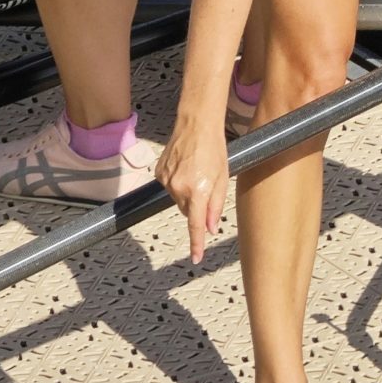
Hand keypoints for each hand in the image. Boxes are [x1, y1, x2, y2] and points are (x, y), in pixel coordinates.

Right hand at [158, 108, 230, 264]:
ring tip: (196, 171)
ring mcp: (166, 181)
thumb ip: (216, 206)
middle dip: (197, 206)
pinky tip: (185, 167)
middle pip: (188, 212)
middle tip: (206, 185)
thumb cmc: (214, 148)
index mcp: (198, 191)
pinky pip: (169, 187)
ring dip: (187, 193)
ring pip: (178, 200)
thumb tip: (211, 228)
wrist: (196, 124)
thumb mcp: (223, 179)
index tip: (196, 257)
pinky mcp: (159, 173)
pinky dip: (177, 183)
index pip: (196, 226)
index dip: (196, 244)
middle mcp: (178, 189)